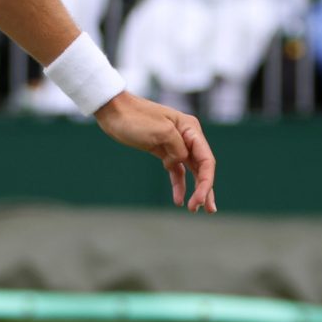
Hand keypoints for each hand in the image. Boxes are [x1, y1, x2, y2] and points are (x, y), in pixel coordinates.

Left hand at [95, 93, 217, 211]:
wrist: (113, 111)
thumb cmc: (135, 118)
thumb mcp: (160, 132)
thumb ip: (177, 149)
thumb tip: (181, 161)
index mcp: (190, 129)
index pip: (206, 160)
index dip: (206, 182)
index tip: (199, 200)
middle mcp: (187, 136)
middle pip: (202, 167)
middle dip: (205, 189)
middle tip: (208, 210)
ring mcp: (175, 144)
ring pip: (192, 171)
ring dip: (196, 189)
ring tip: (196, 209)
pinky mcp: (163, 151)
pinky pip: (176, 171)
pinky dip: (178, 185)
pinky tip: (178, 200)